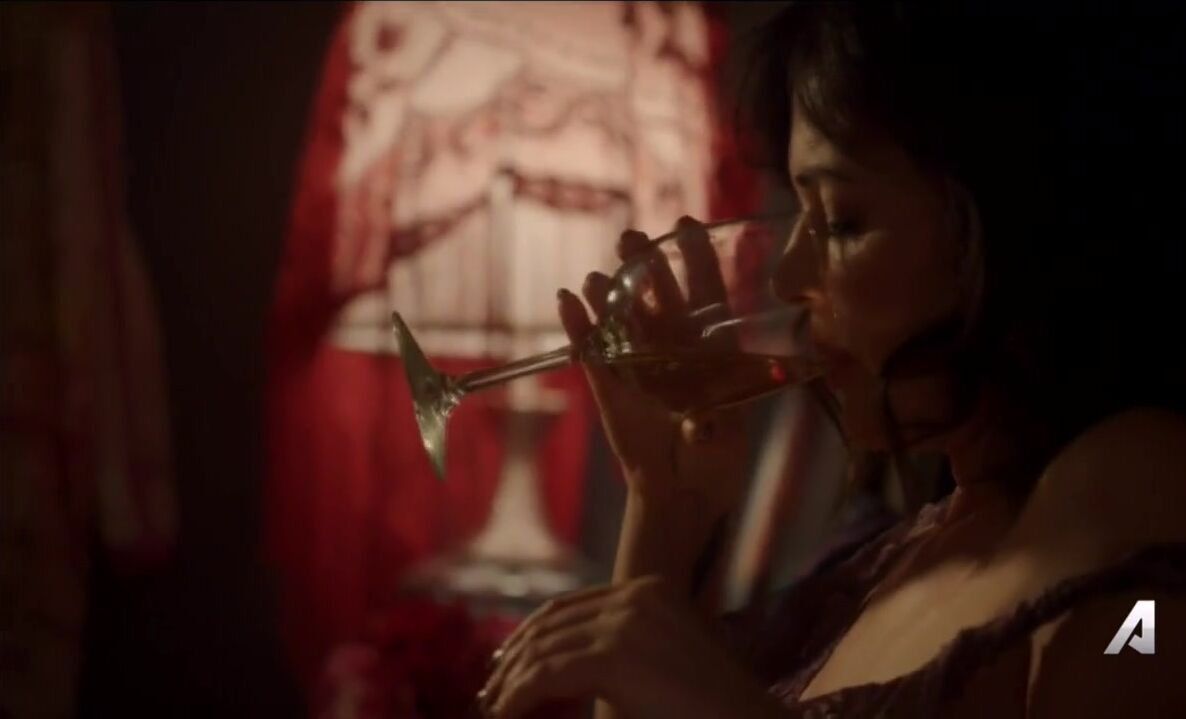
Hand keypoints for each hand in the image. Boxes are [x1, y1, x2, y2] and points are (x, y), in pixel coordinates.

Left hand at [476, 576, 784, 718]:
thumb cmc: (712, 710)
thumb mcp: (664, 666)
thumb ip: (625, 654)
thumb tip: (574, 666)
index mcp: (650, 591)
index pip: (570, 606)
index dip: (532, 634)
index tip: (507, 662)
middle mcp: (636, 596)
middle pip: (551, 623)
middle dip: (514, 657)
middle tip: (490, 690)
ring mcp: (626, 622)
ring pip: (544, 650)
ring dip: (510, 682)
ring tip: (493, 708)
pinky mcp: (615, 655)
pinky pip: (547, 676)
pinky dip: (518, 697)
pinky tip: (506, 714)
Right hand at [557, 217, 749, 512]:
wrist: (680, 496)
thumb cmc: (714, 463)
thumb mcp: (722, 444)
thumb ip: (711, 429)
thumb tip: (700, 420)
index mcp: (711, 353)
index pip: (707, 295)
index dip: (696, 259)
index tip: (684, 225)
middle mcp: (675, 351)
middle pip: (660, 297)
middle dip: (645, 265)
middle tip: (630, 238)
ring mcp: (640, 366)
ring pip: (624, 319)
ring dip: (610, 294)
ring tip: (597, 276)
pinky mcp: (611, 389)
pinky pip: (593, 353)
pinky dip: (579, 327)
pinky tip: (566, 300)